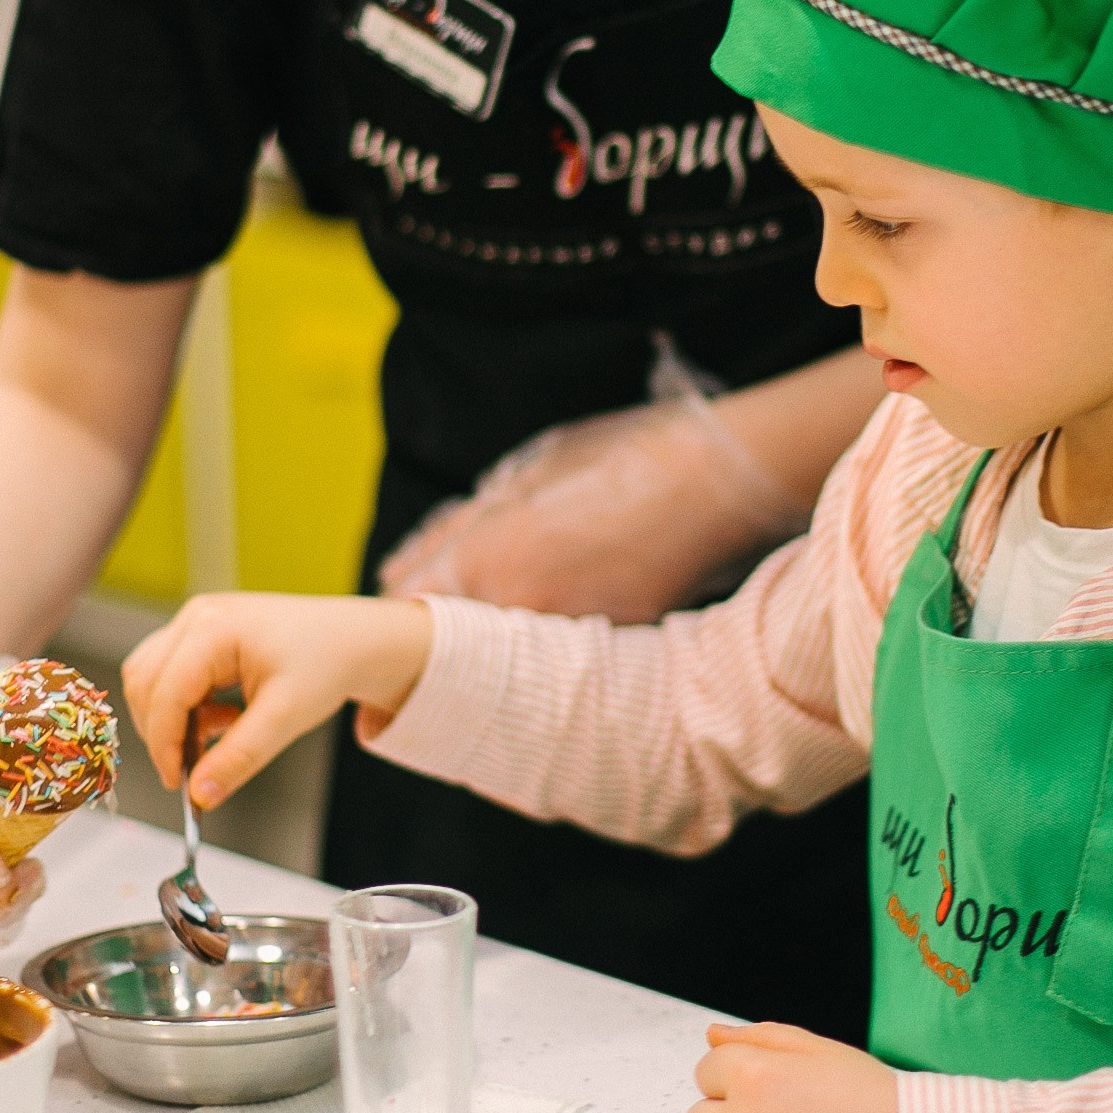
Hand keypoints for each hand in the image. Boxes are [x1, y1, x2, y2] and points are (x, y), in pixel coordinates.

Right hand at [122, 592, 431, 808]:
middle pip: (145, 684)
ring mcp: (196, 621)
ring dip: (173, 718)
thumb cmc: (327, 664)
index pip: (163, 694)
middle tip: (196, 767)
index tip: (179, 783)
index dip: (164, 745)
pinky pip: (170, 674)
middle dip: (164, 732)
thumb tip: (200, 795)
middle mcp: (197, 617)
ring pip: (150, 679)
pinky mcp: (201, 633)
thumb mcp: (285, 718)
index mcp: (213, 629)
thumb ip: (239, 757)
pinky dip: (186, 705)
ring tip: (222, 732)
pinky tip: (225, 717)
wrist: (353, 639)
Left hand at [379, 394, 806, 625]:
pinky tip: (558, 609)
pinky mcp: (605, 645)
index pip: (409, 605)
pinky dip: (541, 636)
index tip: (400, 598)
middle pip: (448, 641)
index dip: (399, 602)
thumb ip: (458, 526)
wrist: (713, 482)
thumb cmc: (617, 461)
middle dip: (438, 626)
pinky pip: (551, 650)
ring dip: (489, 636)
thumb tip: (402, 564)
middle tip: (443, 606)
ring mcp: (564, 636)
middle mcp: (516, 611)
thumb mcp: (524, 475)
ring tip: (509, 601)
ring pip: (500, 651)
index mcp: (486, 558)